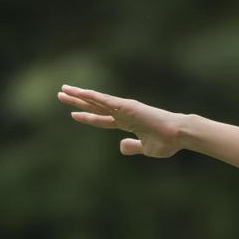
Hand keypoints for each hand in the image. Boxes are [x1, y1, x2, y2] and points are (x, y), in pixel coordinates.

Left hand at [57, 85, 183, 157]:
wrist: (178, 136)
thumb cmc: (166, 142)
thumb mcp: (145, 149)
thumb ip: (132, 147)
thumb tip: (121, 147)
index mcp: (127, 123)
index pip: (102, 119)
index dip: (87, 117)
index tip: (73, 114)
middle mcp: (123, 113)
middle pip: (95, 106)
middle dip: (78, 101)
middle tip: (61, 94)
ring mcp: (125, 108)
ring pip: (97, 100)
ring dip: (80, 94)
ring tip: (64, 90)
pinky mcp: (128, 106)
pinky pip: (107, 100)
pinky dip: (93, 96)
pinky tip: (81, 92)